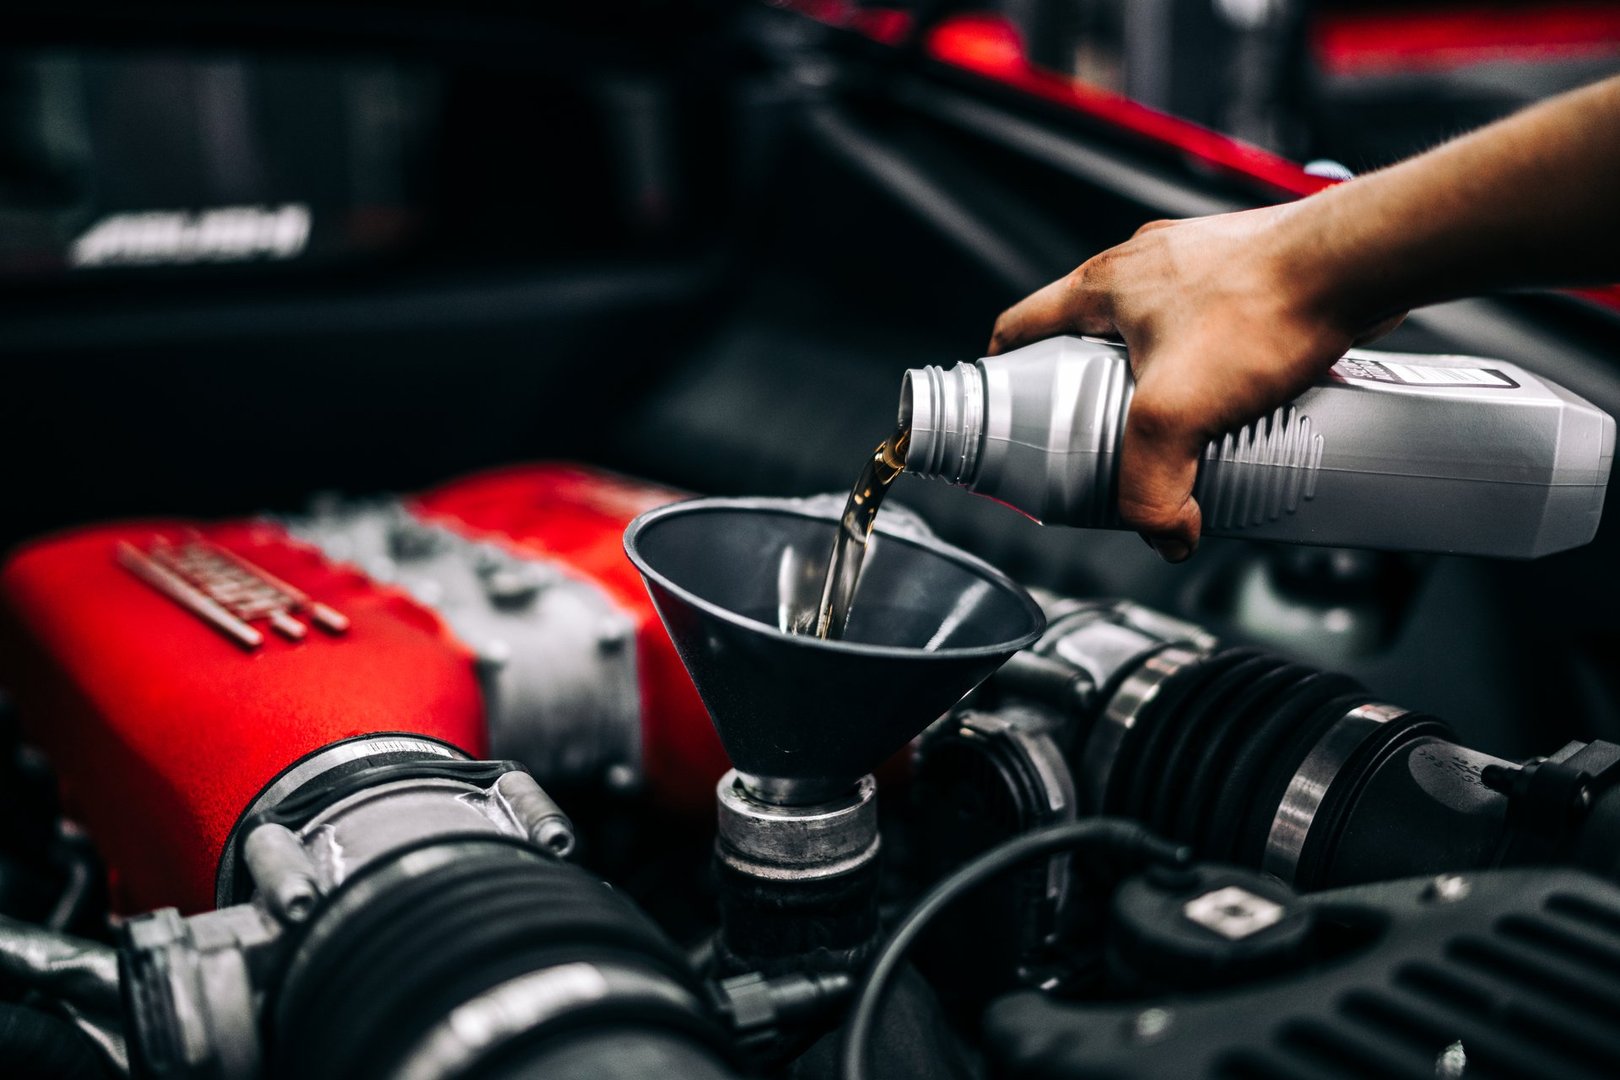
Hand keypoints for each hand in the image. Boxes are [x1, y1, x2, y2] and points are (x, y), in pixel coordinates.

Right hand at [988, 203, 1401, 560]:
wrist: (1358, 261)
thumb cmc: (1265, 303)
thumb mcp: (1176, 412)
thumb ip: (1152, 485)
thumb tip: (1161, 531)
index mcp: (1103, 283)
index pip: (1022, 326)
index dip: (1005, 372)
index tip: (1007, 408)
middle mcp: (1147, 265)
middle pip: (1090, 334)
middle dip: (1091, 389)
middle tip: (1106, 438)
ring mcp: (1201, 264)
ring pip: (1158, 331)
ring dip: (1162, 378)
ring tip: (1185, 426)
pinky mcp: (1253, 275)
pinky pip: (1216, 328)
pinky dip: (1218, 366)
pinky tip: (1244, 399)